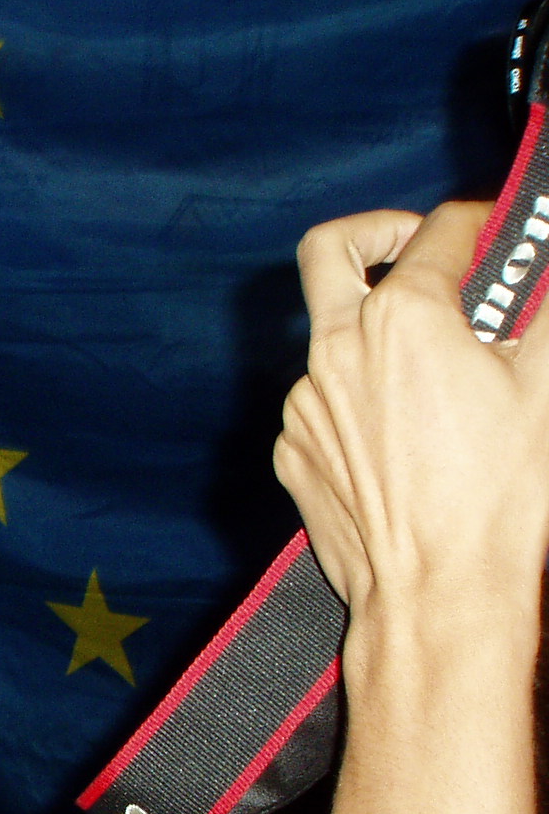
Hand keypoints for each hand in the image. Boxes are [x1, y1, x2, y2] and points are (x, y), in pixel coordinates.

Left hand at [274, 203, 548, 626]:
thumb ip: (546, 303)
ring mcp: (303, 403)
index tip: (505, 237)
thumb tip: (547, 256)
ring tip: (438, 376)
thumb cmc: (498, 493)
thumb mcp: (547, 381)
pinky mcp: (290, 450)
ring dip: (377, 336)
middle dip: (378, 231)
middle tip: (420, 249)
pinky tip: (405, 435)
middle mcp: (335, 350)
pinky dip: (360, 399)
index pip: (440, 230)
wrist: (436, 590)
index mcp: (401, 317)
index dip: (483, 224)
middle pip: (332, 249)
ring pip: (330, 339)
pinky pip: (322, 403)